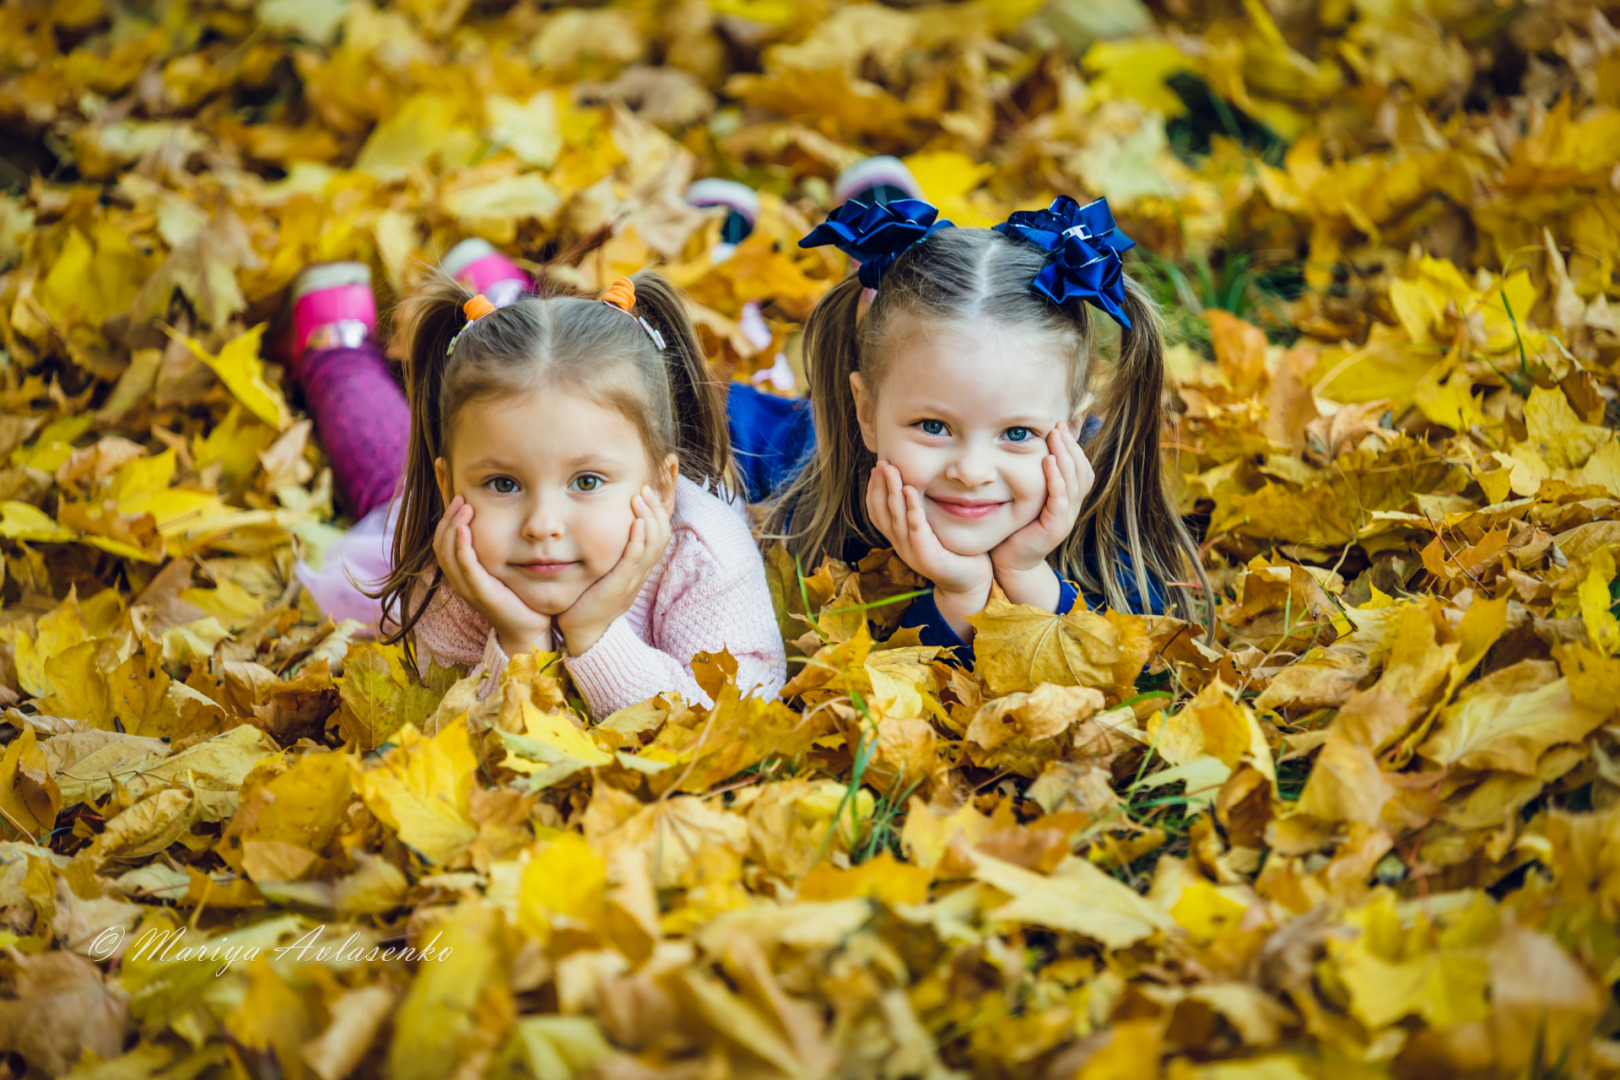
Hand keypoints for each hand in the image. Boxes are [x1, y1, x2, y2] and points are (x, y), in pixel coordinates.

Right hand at [433, 495, 551, 655]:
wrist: (528, 629)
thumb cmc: (518, 599)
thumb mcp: (502, 572)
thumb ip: (495, 553)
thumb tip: (501, 526)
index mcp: (462, 576)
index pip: (442, 544)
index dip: (446, 521)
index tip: (458, 500)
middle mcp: (459, 582)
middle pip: (440, 545)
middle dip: (448, 519)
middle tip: (460, 498)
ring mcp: (468, 588)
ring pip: (447, 553)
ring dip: (453, 527)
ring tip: (463, 507)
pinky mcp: (480, 593)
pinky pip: (465, 566)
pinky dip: (462, 547)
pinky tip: (465, 529)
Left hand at [556, 485, 670, 655]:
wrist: (583, 634)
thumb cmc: (587, 601)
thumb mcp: (603, 572)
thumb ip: (608, 553)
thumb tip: (602, 529)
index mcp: (639, 569)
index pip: (659, 536)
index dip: (658, 513)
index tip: (647, 492)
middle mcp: (640, 574)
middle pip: (662, 537)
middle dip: (655, 509)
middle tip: (645, 489)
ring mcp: (632, 581)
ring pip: (653, 546)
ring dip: (648, 518)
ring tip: (641, 497)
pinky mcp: (619, 588)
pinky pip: (634, 562)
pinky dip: (638, 541)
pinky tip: (636, 524)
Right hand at [866, 461, 992, 635]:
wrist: (970, 583)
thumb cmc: (956, 552)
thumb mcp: (933, 529)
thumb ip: (923, 512)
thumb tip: (919, 484)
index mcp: (899, 539)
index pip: (877, 512)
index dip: (874, 490)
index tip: (876, 469)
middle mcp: (900, 545)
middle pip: (882, 512)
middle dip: (880, 485)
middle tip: (881, 463)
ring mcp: (911, 552)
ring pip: (895, 517)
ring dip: (891, 491)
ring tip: (891, 469)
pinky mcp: (926, 555)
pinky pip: (916, 528)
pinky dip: (912, 508)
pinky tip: (909, 489)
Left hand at [990, 421, 1093, 608]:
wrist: (1010, 562)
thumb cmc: (1015, 528)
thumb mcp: (1028, 498)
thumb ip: (1034, 478)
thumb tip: (1030, 450)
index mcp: (1069, 500)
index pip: (1081, 468)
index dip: (1074, 447)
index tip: (1061, 426)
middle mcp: (1072, 508)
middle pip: (1082, 471)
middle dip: (1071, 446)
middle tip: (1059, 425)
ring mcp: (1066, 518)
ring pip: (1074, 482)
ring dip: (1065, 456)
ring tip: (1056, 437)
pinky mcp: (1056, 527)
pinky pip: (1061, 499)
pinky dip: (1057, 479)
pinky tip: (1048, 462)